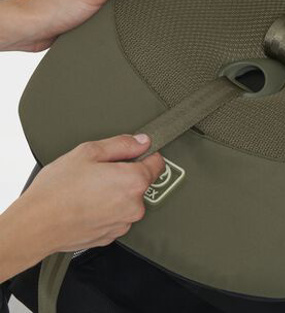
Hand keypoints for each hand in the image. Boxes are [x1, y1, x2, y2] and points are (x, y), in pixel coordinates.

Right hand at [0, 135, 164, 281]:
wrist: (33, 226)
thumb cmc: (57, 190)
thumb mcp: (89, 152)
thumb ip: (122, 144)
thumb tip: (142, 141)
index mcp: (133, 182)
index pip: (157, 163)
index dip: (145, 154)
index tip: (132, 153)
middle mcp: (134, 206)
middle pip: (141, 182)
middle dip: (125, 174)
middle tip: (100, 172)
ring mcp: (122, 224)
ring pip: (127, 201)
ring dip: (115, 194)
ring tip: (89, 190)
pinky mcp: (109, 236)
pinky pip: (115, 216)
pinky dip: (105, 210)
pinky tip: (86, 205)